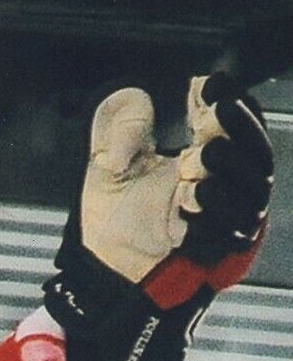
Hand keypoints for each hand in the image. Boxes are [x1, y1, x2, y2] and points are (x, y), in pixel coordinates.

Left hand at [44, 73, 273, 360]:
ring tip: (202, 153)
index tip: (208, 83)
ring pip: (251, 186)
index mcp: (206, 158)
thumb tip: (133, 94)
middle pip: (253, 149)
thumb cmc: (113, 226)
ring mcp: (228, 218)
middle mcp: (226, 185)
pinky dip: (219, 211)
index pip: (231, 122)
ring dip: (231, 167)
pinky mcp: (222, 250)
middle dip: (240, 126)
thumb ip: (119, 132)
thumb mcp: (108, 171)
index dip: (227, 99)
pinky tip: (195, 195)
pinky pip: (234, 228)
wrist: (106, 278)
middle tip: (216, 109)